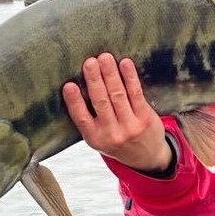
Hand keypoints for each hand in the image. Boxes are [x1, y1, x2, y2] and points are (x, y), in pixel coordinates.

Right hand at [62, 53, 172, 171]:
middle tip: (89, 62)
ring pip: (118, 95)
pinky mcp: (145, 118)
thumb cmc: (116, 140)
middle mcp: (112, 134)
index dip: (74, 101)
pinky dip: (130, 77)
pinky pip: (136, 94)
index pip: (81, 118)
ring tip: (104, 57)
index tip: (68, 85)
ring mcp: (130, 126)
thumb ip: (88, 117)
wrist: (146, 157)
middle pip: (101, 102)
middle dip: (94, 80)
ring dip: (111, 74)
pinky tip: (125, 64)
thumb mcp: (98, 138)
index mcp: (94, 138)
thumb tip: (75, 85)